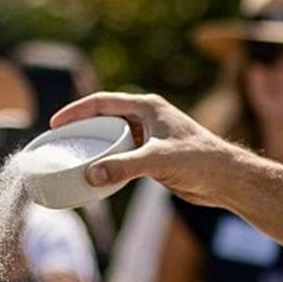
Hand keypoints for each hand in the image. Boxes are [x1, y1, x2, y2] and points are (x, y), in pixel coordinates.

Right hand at [51, 91, 243, 206]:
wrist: (227, 179)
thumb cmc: (200, 161)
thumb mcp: (158, 161)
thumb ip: (124, 167)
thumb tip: (92, 175)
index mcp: (148, 107)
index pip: (102, 102)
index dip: (76, 111)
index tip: (55, 124)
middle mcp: (148, 118)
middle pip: (105, 119)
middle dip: (82, 129)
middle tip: (59, 143)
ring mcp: (152, 138)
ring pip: (115, 139)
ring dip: (96, 148)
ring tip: (73, 159)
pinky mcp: (156, 156)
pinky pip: (125, 155)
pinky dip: (110, 162)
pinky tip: (98, 174)